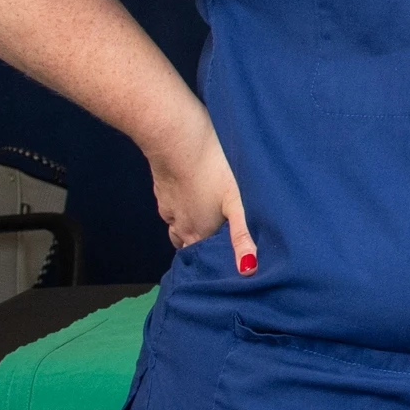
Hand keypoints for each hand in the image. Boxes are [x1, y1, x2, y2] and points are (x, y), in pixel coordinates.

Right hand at [143, 113, 258, 274]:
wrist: (175, 138)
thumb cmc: (213, 169)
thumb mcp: (236, 202)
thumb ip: (242, 236)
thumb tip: (248, 270)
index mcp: (197, 233)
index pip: (200, 258)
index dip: (211, 260)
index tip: (223, 256)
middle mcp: (179, 225)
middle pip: (185, 244)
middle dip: (198, 245)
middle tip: (215, 237)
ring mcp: (166, 206)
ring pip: (176, 225)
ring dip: (187, 225)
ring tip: (204, 216)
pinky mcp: (161, 187)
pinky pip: (170, 205)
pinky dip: (179, 205)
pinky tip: (191, 193)